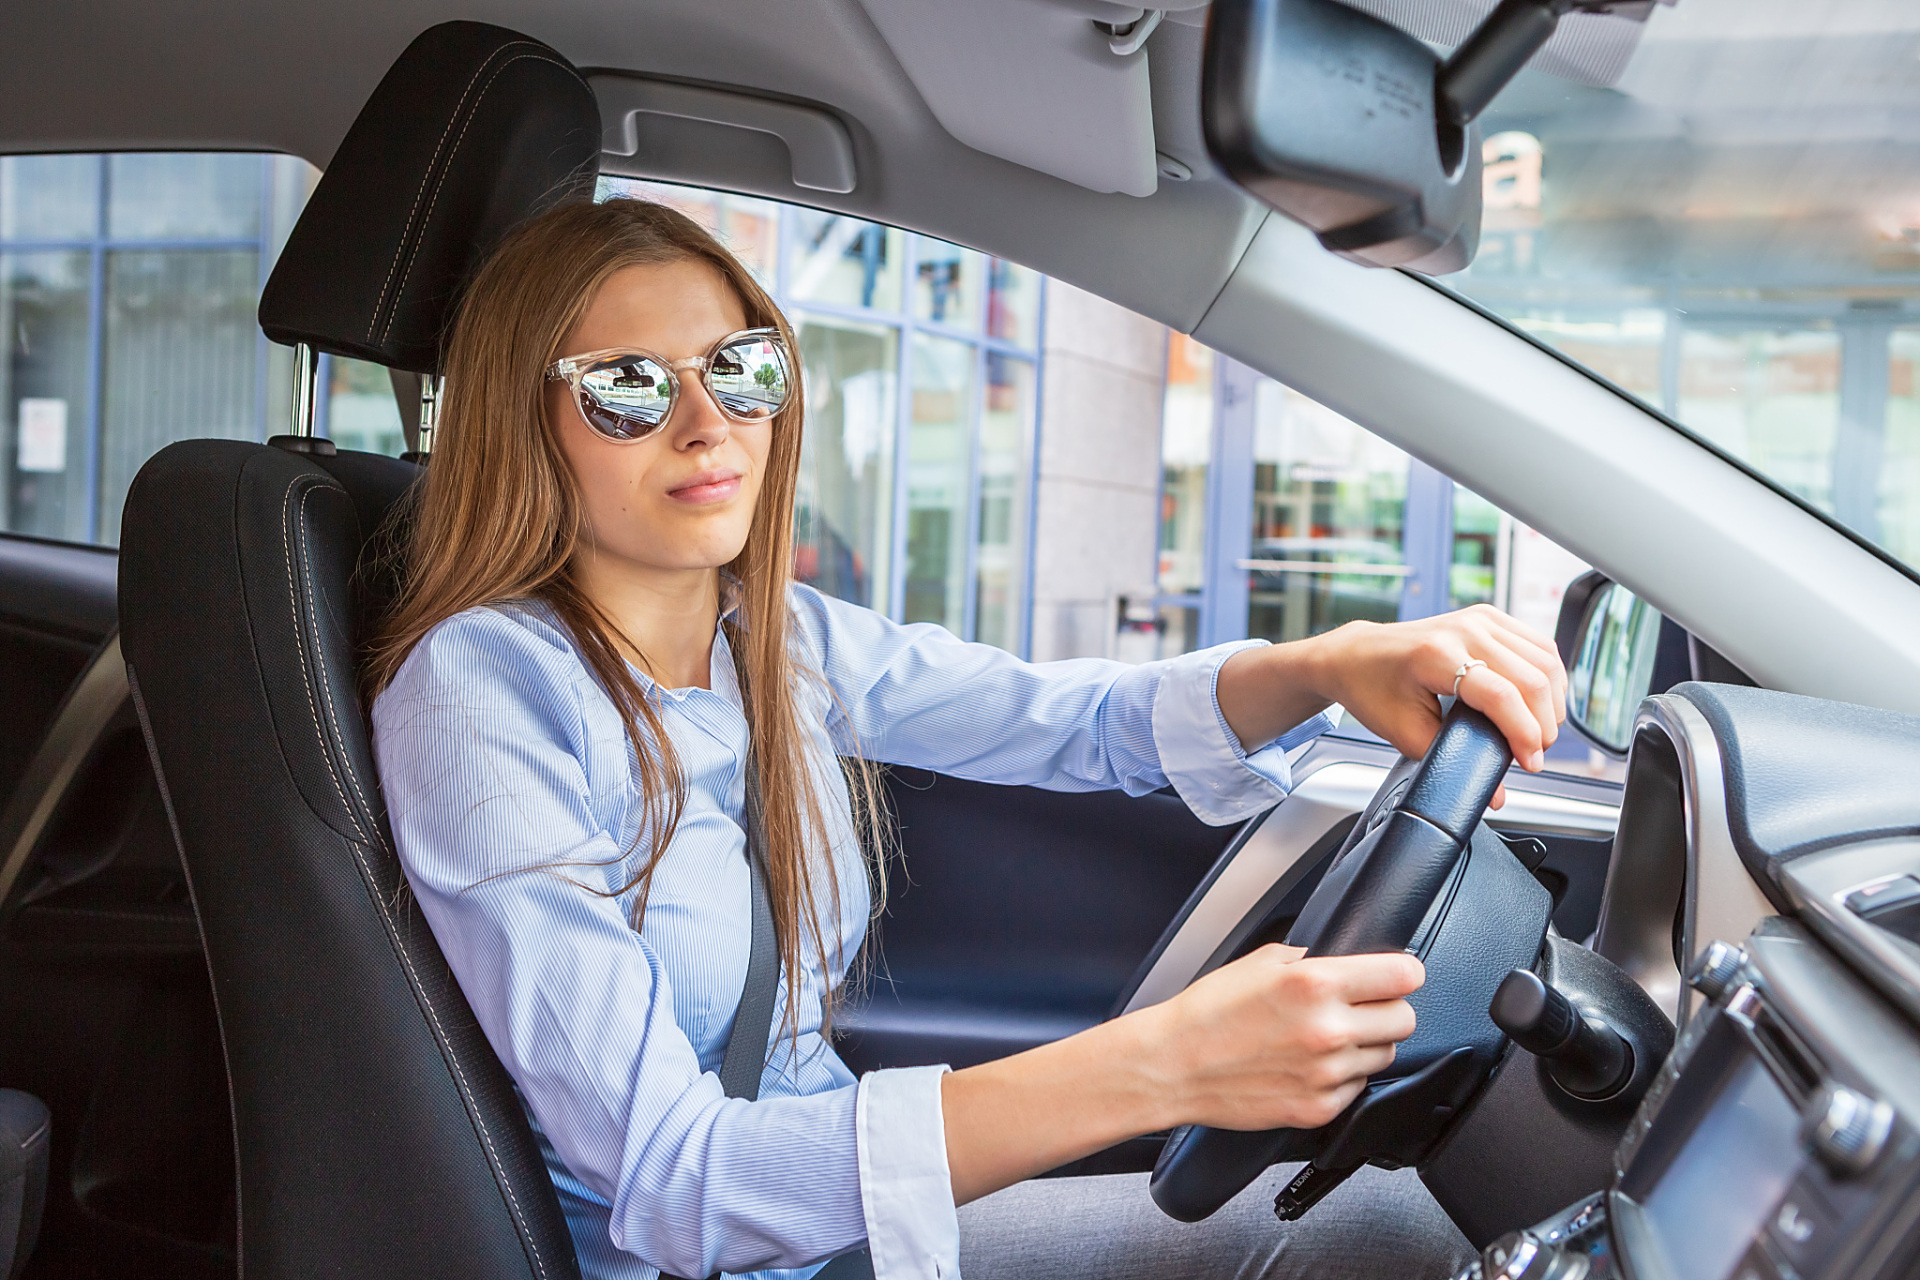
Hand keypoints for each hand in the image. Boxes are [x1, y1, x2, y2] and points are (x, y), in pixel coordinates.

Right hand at [938, 944, 1421, 1202]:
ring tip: (1326, 1037)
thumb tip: (1344, 963)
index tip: (1398, 975)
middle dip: (1387, 1009)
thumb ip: (1310, 959)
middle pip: (1405, 1019)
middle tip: (1362, 1007)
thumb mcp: (1259, 961)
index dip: (1403, 972)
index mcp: (1316, 983)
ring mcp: (1326, 1074)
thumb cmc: (1207, 1012)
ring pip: (1384, 1056)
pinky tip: (1309, 1065)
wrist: (1172, 1065)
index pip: (1404, 975)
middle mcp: (1328, 1029)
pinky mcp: (1318, 1108)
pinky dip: (1342, 1077)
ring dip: (1365, 1044)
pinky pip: (1357, 1088)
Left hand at [1219, 604, 1567, 803]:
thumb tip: (1497, 793)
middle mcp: (1463, 629)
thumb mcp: (1405, 734)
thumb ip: (1453, 762)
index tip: (1530, 763)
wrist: (1356, 654)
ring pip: (1545, 660)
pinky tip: (1540, 703)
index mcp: (1436, 655)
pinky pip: (1539, 646)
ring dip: (1552, 703)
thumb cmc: (1373, 691)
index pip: (1501, 695)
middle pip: (1533, 678)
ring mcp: (1479, 618)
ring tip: (1538, 733)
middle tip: (1534, 754)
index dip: (1525, 735)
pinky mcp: (1489, 616)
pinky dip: (1549, 678)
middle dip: (1543, 725)